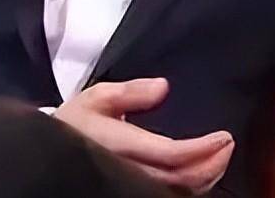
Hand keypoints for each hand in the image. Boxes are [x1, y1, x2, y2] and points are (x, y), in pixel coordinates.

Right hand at [54, 78, 233, 194]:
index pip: (167, 155)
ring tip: (221, 156)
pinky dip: (190, 186)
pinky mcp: (130, 191)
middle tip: (227, 146)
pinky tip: (203, 172)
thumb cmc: (77, 123)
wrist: (46, 153)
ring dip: (204, 178)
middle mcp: (125, 171)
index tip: (223, 137)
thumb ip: (130, 92)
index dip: (200, 150)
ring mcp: (127, 186)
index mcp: (117, 146)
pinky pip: (167, 195)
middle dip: (210, 166)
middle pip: (177, 180)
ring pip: (174, 192)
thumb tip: (163, 88)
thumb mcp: (98, 97)